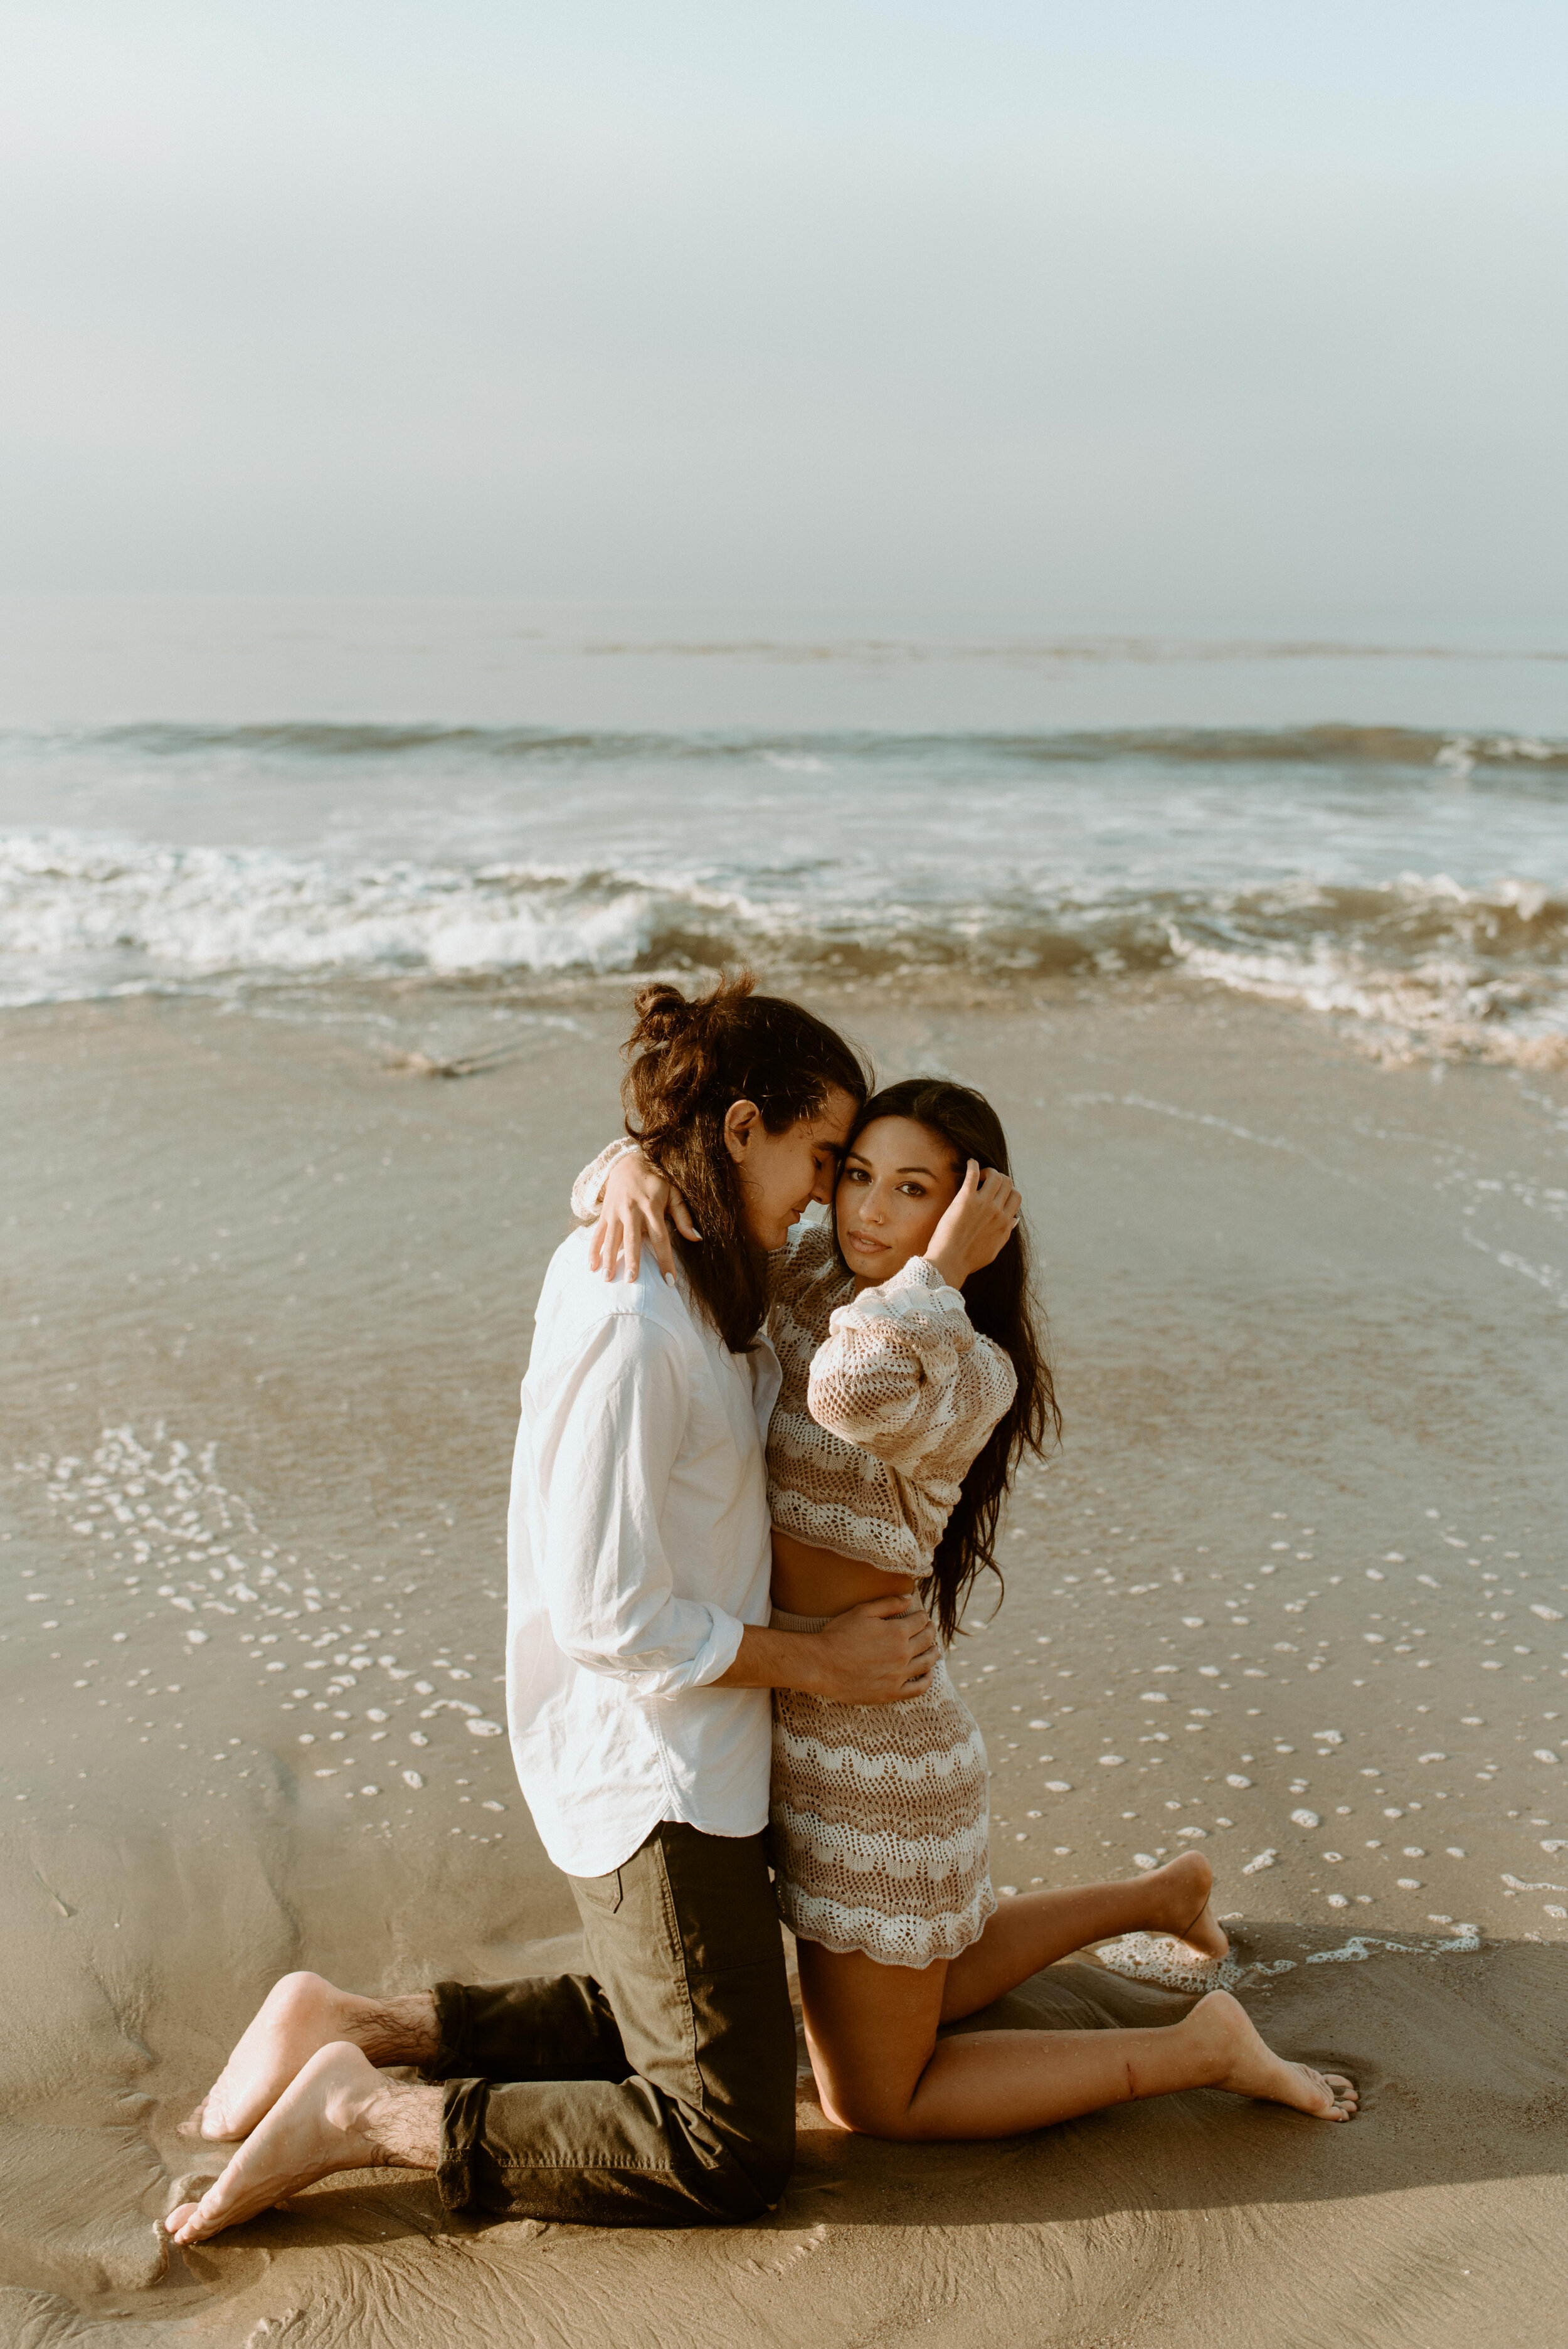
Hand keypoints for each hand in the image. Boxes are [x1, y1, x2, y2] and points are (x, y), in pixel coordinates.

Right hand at [589, 1149, 700, 1283]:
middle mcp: (632, 1211)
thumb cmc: (656, 1179)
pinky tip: (592, 1266)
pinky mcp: (605, 1213)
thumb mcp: (673, 1193)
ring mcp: (615, 1212)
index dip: (665, 1260)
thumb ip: (683, 1216)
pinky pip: (598, 1234)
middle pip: (632, 1239)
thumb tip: (697, 1238)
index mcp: (652, 1208)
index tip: (669, 1280)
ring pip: (611, 1239)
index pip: (661, 1238)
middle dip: (632, 1260)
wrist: (628, 1161)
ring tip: (607, 1279)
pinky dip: (593, 1250)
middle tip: (632, 1280)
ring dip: (609, 1259)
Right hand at [811, 1594, 937, 1704]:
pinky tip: (928, 1675)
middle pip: (926, 1641)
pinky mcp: (891, 1693)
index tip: (922, 1615)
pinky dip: (927, 1681)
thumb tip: (909, 1599)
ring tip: (935, 1649)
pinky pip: (918, 1689)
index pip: (920, 1621)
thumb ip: (888, 1604)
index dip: (923, 1616)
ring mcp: (898, 1675)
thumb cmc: (838, 1635)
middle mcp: (902, 1654)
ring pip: (926, 1663)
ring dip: (933, 1654)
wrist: (821, 1664)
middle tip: (931, 1629)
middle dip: (930, 1632)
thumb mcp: (862, 1612)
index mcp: (897, 1632)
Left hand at [925, 1161, 1020, 1288]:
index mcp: (1005, 1223)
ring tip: (978, 1175)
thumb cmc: (969, 1259)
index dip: (1007, 1191)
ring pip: (995, 1176)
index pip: (1015, 1196)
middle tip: (986, 1181)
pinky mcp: (965, 1199)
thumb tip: (1014, 1220)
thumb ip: (1006, 1233)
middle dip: (999, 1178)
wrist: (949, 1262)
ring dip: (988, 1171)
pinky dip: (973, 1165)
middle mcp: (997, 1211)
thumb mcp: (994, 1249)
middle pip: (1007, 1183)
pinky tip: (970, 1163)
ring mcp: (982, 1204)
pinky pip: (973, 1173)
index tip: (996, 1192)